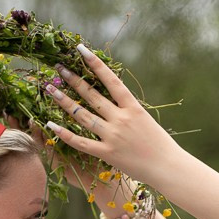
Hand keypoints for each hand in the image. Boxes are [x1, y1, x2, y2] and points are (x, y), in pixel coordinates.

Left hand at [44, 47, 183, 188]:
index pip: (111, 80)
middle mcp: (121, 119)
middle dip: (74, 80)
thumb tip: (111, 94)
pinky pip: (81, 142)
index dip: (95, 64)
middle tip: (58, 67)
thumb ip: (127, 108)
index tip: (81, 50)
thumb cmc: (160, 144)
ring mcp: (113, 136)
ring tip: (50, 89)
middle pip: (92, 96)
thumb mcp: (145, 119)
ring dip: (64, 101)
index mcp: (133, 108)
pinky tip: (50, 124)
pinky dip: (64, 133)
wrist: (168, 167)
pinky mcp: (107, 153)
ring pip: (82, 115)